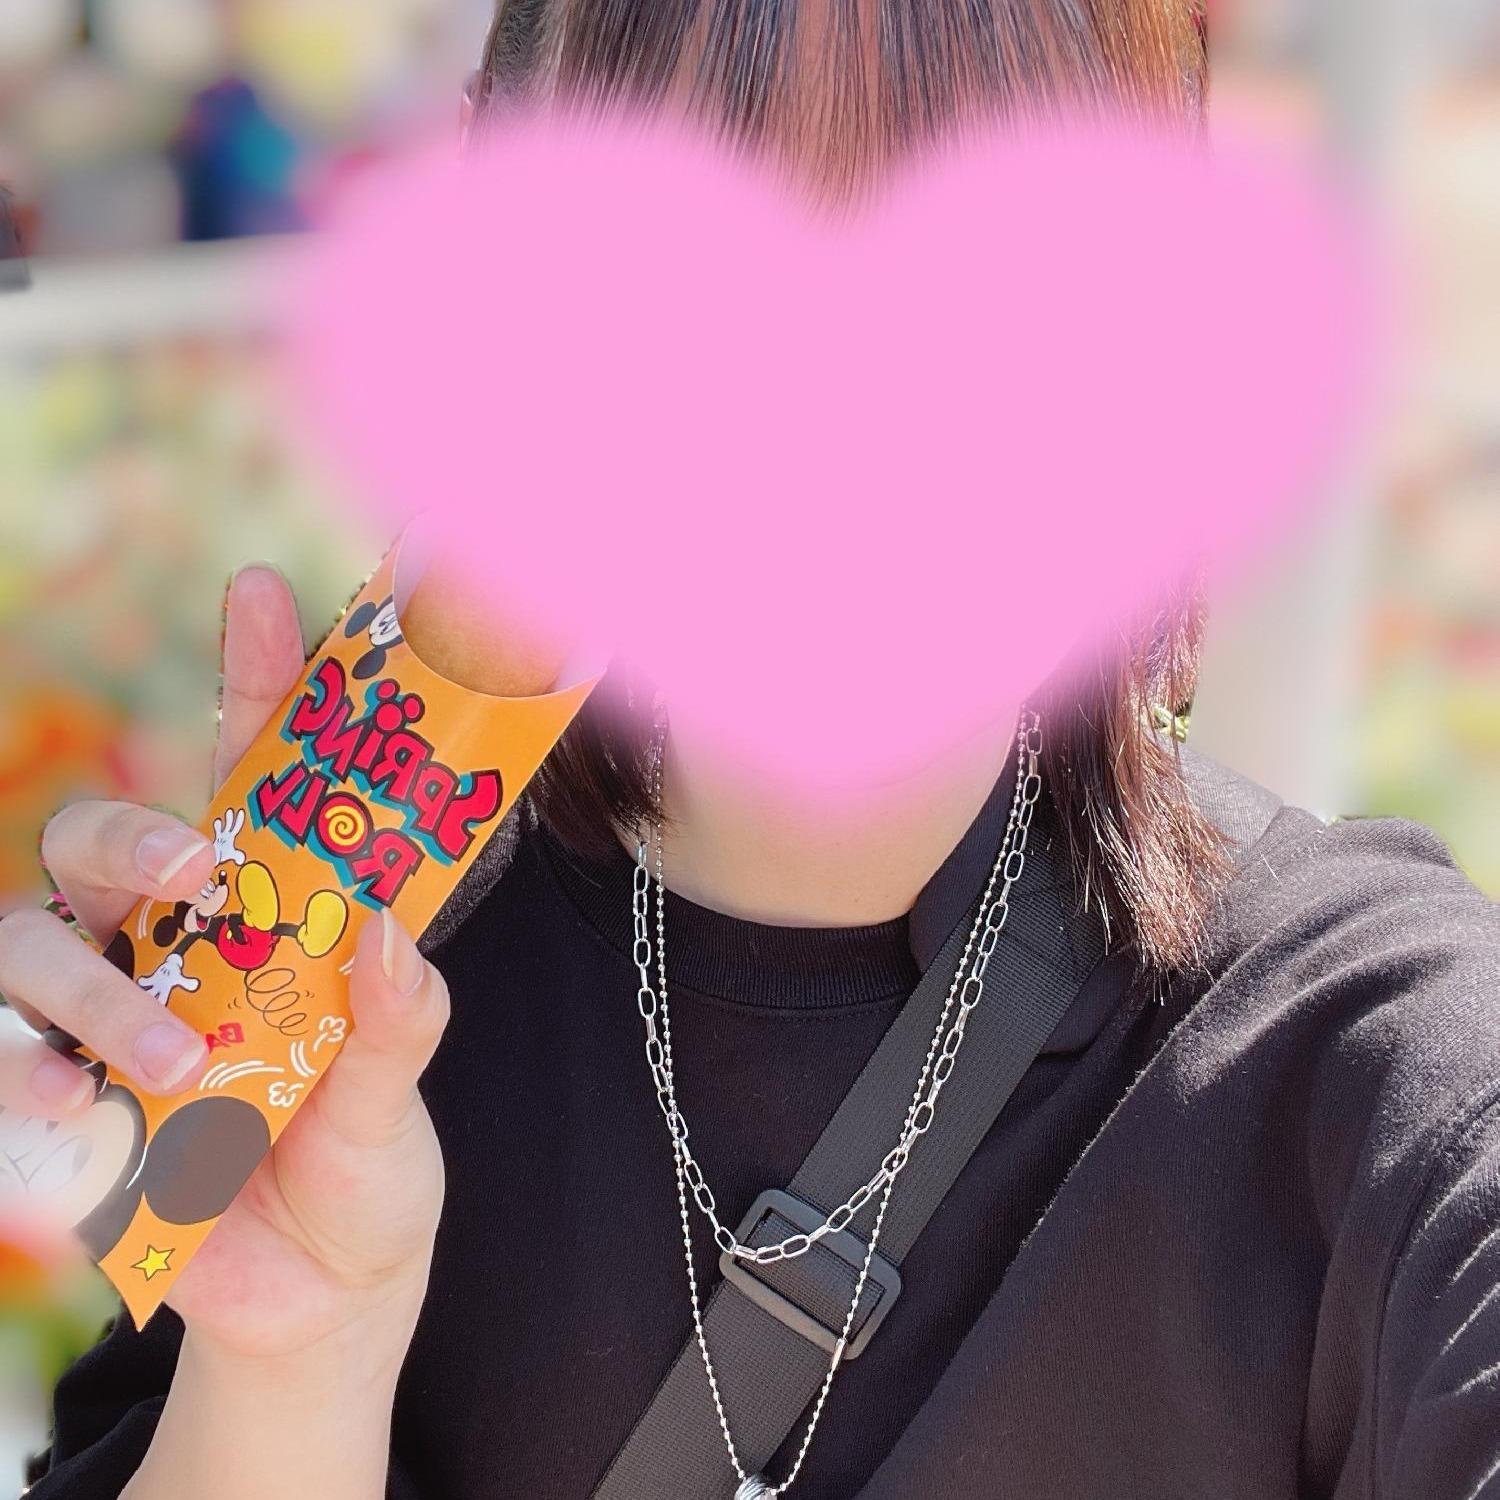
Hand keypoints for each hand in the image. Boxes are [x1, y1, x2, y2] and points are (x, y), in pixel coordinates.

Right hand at [0, 566, 448, 1367]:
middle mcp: (173, 952)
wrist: (321, 1303)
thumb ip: (395, 1024)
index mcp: (269, 923)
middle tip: (198, 871)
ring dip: (97, 993)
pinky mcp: (58, 1113)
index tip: (260, 589)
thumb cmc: (362, 1174)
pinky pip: (4, 1067)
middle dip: (132, 835)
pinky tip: (81, 1113)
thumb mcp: (397, 1101)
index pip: (254, 782)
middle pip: (101, 841)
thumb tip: (381, 932)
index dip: (253, 680)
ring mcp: (103, 1025)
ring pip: (28, 943)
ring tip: (183, 1062)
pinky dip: (28, 1081)